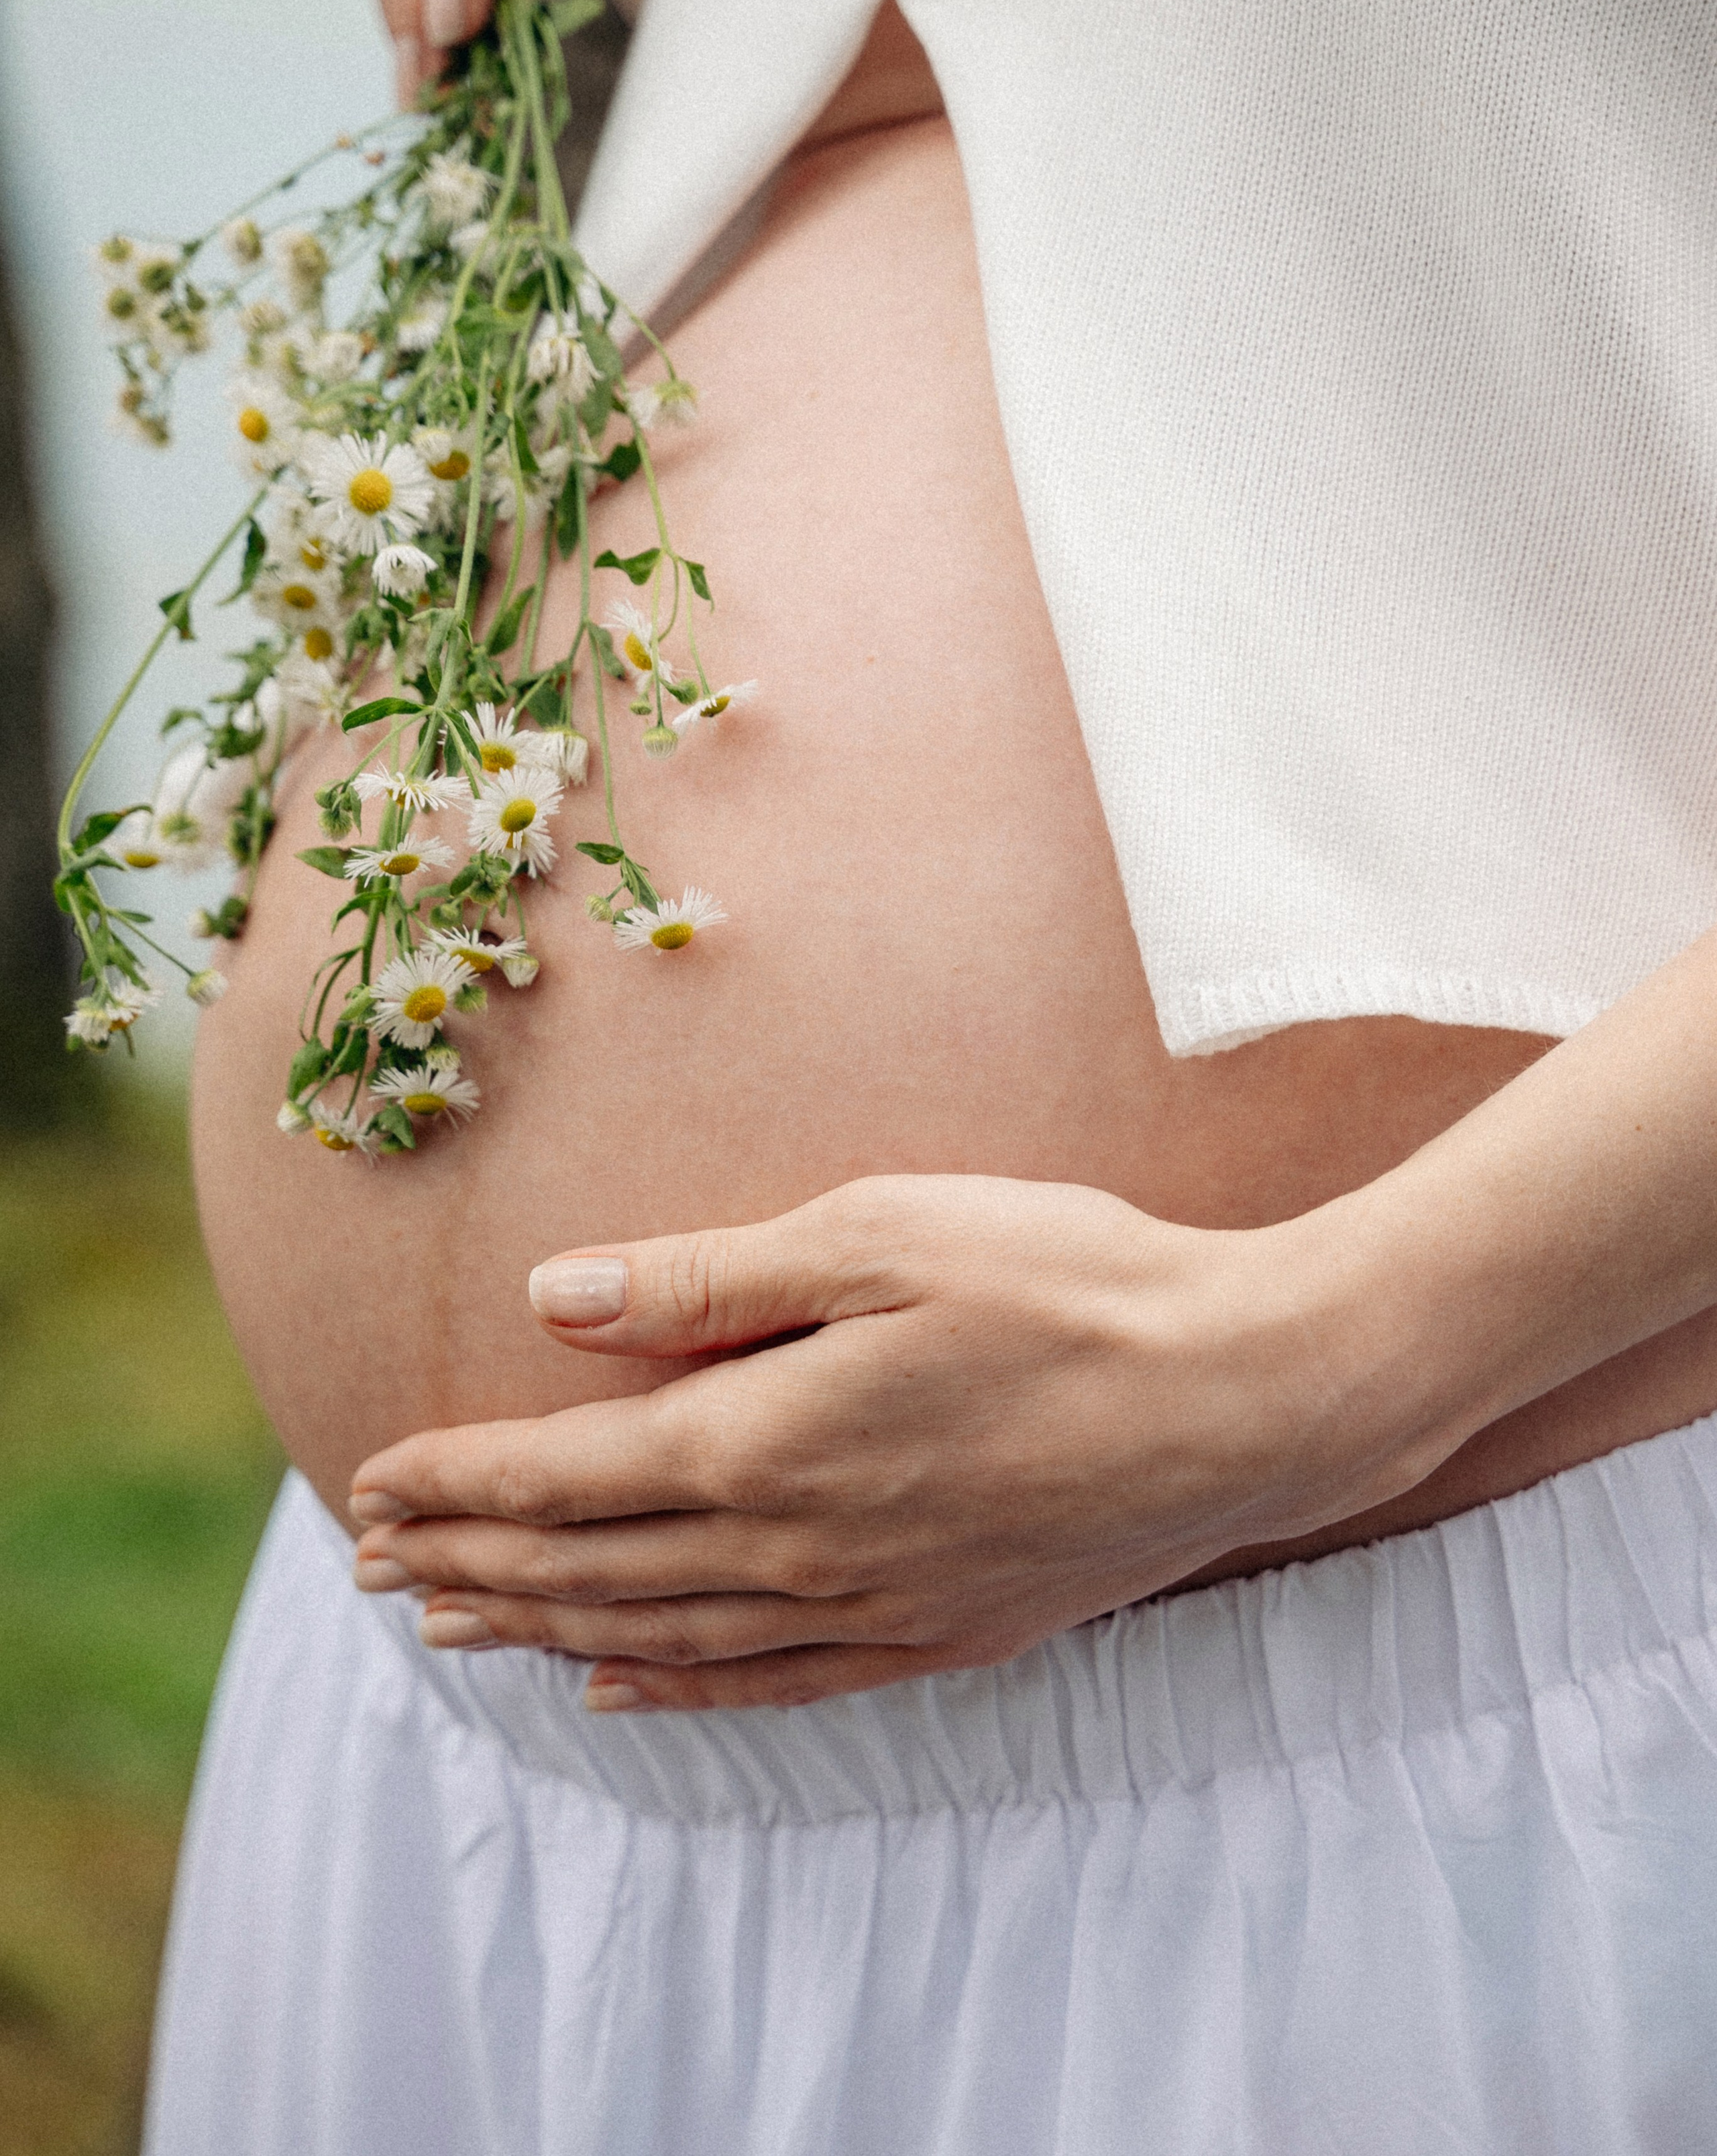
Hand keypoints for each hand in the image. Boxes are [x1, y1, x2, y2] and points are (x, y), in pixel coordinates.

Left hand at [349, 1174, 1436, 1711]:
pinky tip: (619, 1692)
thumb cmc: (1071, 1281)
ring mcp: (869, 1608)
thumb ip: (711, 1276)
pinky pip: (768, 1684)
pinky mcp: (938, 1635)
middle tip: (372, 1563)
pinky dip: (674, 1689)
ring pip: (659, 1634)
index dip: (459, 1482)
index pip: (566, 1474)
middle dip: (471, 1559)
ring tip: (455, 1625)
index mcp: (769, 1438)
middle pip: (592, 1565)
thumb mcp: (883, 1232)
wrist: (1247, 1393)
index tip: (369, 1482)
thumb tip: (557, 1294)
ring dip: (544, 1626)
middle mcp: (798, 1547)